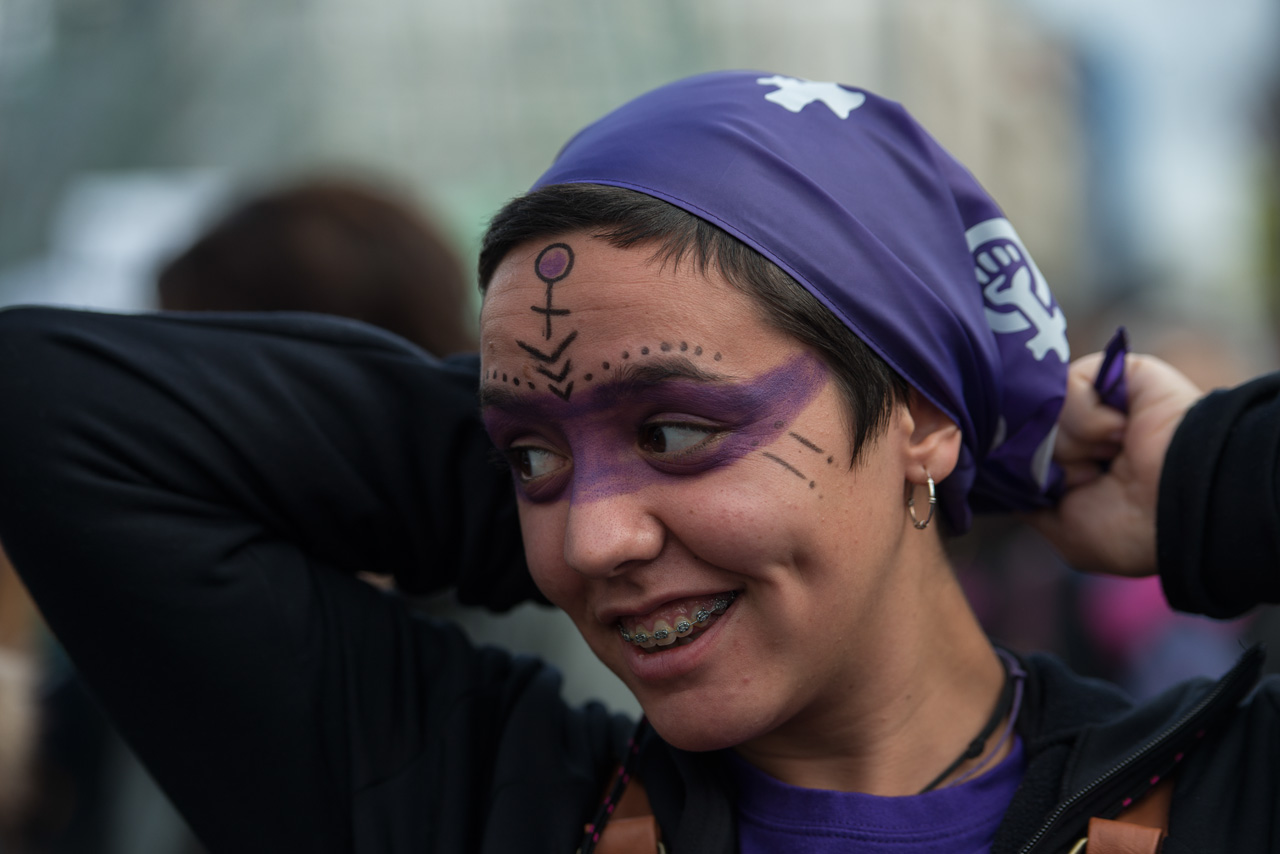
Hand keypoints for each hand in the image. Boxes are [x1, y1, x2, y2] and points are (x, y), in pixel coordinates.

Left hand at [1028, 352, 1201, 575]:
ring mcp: (1097, 401)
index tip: (1028, 482)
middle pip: (1024, 425)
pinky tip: (1118, 436)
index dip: (1011, 462)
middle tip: (1079, 477)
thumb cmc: (1131, 529)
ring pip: (1044, 408)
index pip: (1017, 449)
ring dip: (1070, 443)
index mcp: (1075, 466)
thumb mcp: (1068, 532)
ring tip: (1108, 459)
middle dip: (1039, 454)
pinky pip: (1068, 384)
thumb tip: (1001, 478)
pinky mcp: (1114, 374)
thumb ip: (1032, 501)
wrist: (1181, 504)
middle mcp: (1082, 432)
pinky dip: (1088, 419)